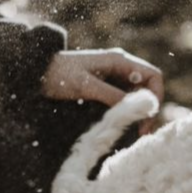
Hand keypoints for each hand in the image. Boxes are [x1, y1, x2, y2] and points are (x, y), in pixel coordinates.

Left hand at [42, 48, 164, 130]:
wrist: (36, 73)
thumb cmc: (58, 74)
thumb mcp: (85, 86)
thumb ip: (110, 94)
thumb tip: (134, 107)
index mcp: (119, 61)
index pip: (152, 76)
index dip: (155, 95)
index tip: (147, 116)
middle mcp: (121, 68)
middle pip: (148, 87)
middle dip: (148, 108)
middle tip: (142, 131)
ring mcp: (114, 77)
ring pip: (137, 96)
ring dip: (139, 112)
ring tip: (136, 132)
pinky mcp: (105, 88)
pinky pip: (124, 100)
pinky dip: (128, 112)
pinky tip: (124, 124)